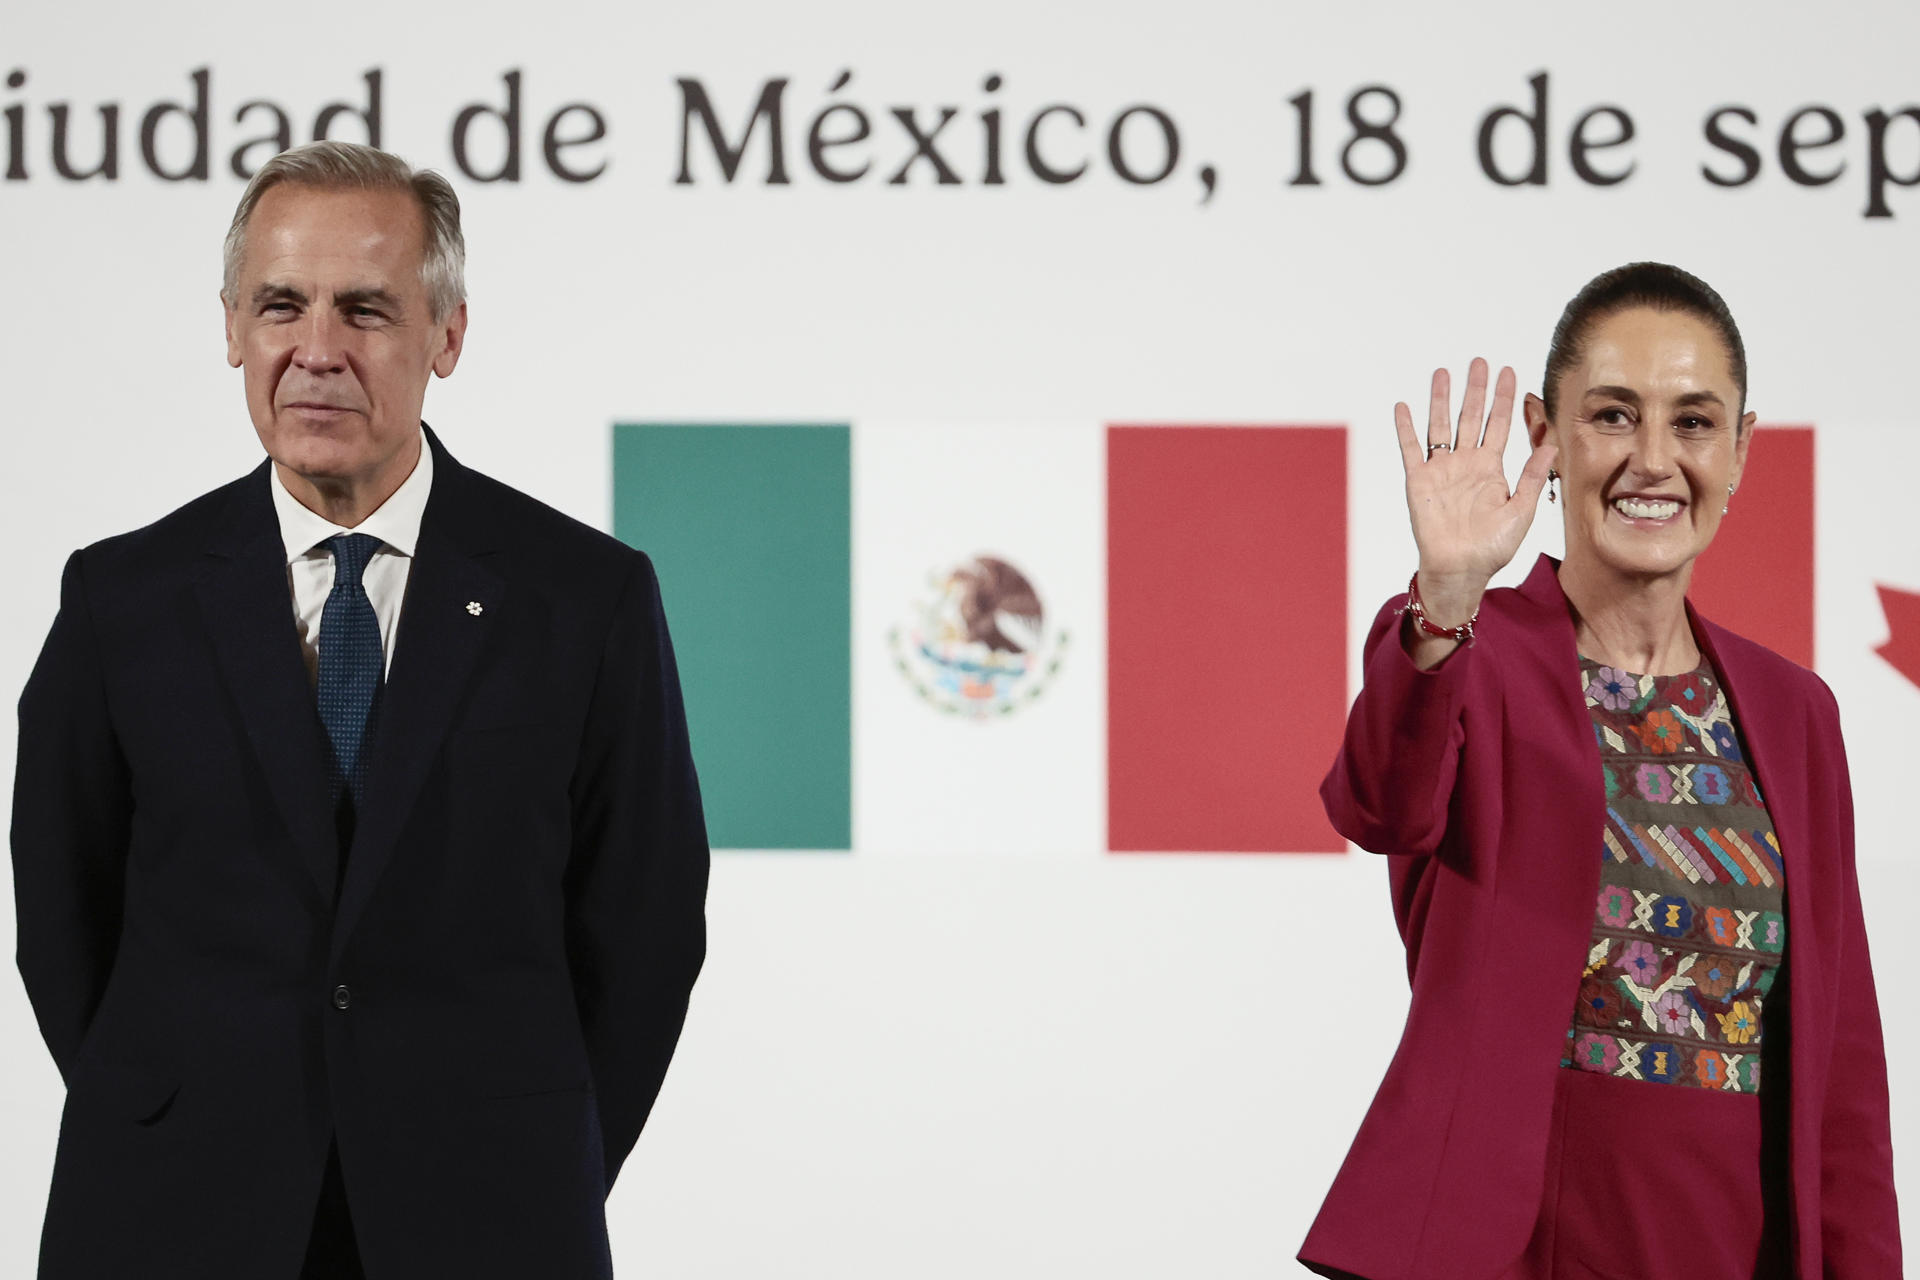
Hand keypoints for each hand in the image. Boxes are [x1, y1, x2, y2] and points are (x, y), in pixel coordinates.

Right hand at [1395, 359, 1555, 628]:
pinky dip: (1406, 428)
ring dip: (1441, 400)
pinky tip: (1404, 407)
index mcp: (1491, 468)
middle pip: (1471, 417)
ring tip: (1442, 373)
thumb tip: (1552, 444)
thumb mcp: (1522, 510)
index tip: (1509, 372)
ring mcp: (1441, 470)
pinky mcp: (1419, 482)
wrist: (1461, 569)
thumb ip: (1532, 476)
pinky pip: (1411, 450)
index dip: (1504, 398)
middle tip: (1479, 361)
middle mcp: (1466, 463)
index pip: (1499, 424)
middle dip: (1475, 389)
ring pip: (1441, 426)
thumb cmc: (1492, 547)